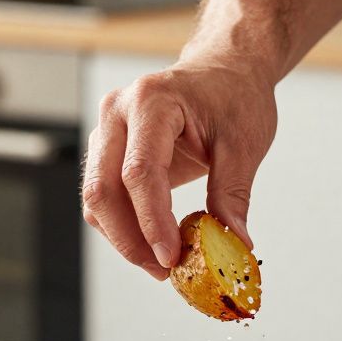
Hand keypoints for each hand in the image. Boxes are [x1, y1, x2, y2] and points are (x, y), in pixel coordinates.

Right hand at [81, 61, 277, 278]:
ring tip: (162, 262)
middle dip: (130, 239)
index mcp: (152, 101)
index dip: (151, 221)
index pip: (139, 172)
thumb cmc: (234, 96)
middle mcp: (117, 112)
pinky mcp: (108, 150)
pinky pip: (104, 197)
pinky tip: (153, 242)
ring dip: (124, 238)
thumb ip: (233, 194)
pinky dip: (124, 226)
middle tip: (163, 270)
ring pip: (97, 198)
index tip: (171, 257)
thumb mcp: (244, 143)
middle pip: (103, 189)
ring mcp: (107, 131)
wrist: (224, 70)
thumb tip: (234, 243)